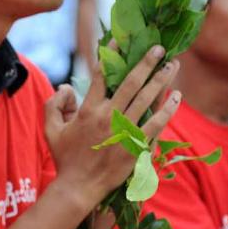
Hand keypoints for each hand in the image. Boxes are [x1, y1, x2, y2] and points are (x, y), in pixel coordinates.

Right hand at [45, 44, 180, 206]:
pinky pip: (155, 124)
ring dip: (161, 80)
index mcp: (87, 110)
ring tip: (172, 65)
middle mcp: (107, 117)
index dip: (111, 56)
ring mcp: (124, 132)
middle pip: (130, 83)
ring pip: (146, 100)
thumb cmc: (65, 158)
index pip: (100, 76)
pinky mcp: (136, 147)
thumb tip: (67, 87)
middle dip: (146, 63)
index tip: (121, 41)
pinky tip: (176, 97)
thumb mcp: (51, 130)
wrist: (78, 188)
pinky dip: (167, 109)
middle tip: (159, 48)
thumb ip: (54, 104)